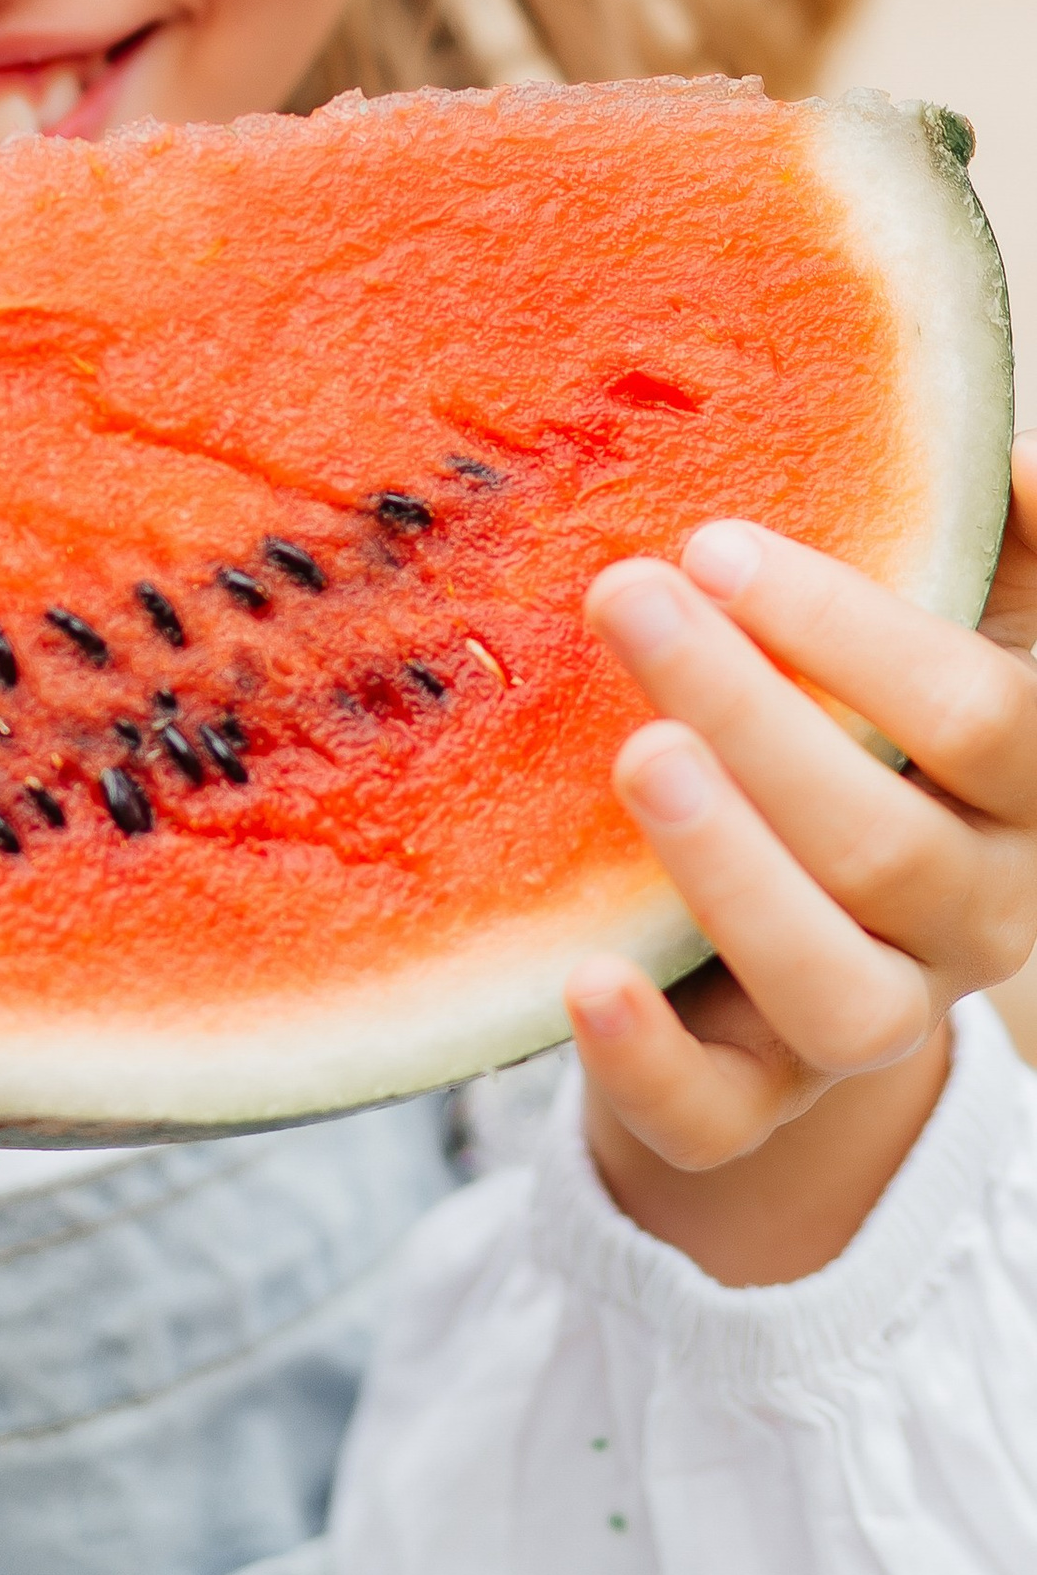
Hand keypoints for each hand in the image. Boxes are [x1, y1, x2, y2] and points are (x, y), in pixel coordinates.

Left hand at [568, 439, 1036, 1283]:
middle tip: (628, 597)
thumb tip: (1019, 458)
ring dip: (735, 875)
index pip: (983, 720)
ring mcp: (875, 1022)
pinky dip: (649, 1058)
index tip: (716, 542)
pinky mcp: (759, 1105)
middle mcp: (972, 919)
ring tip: (638, 756)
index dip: (856, 634)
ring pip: (837, 992)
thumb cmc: (872, 733)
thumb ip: (987, 549)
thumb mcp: (946, 636)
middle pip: (889, 844)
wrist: (800, 934)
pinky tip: (581, 977)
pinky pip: (718, 1117)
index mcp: (1024, 798)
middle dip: (756, 714)